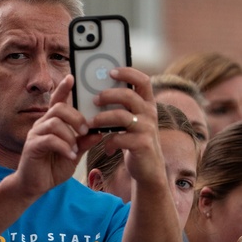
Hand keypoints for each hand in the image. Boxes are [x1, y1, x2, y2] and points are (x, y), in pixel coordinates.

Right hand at [14, 74, 89, 199]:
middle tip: (85, 130)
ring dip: (70, 135)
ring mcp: (36, 135)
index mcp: (52, 123)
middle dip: (76, 117)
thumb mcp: (74, 155)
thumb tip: (98, 132)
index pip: (57, 100)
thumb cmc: (52, 168)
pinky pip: (50, 139)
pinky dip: (63, 147)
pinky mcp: (32, 146)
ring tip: (75, 148)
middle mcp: (42, 125)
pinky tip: (70, 155)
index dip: (63, 88)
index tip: (72, 77)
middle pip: (59, 108)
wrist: (35, 186)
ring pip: (55, 123)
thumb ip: (84, 143)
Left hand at [83, 67, 165, 185]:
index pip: (143, 80)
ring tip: (91, 123)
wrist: (149, 169)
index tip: (111, 71)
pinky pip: (119, 138)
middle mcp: (150, 114)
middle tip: (94, 100)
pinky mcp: (142, 144)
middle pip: (128, 96)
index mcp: (148, 104)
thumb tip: (97, 93)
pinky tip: (106, 148)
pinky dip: (109, 143)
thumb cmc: (136, 141)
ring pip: (121, 116)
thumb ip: (123, 108)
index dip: (127, 72)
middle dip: (108, 95)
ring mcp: (147, 129)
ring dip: (102, 118)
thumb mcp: (133, 121)